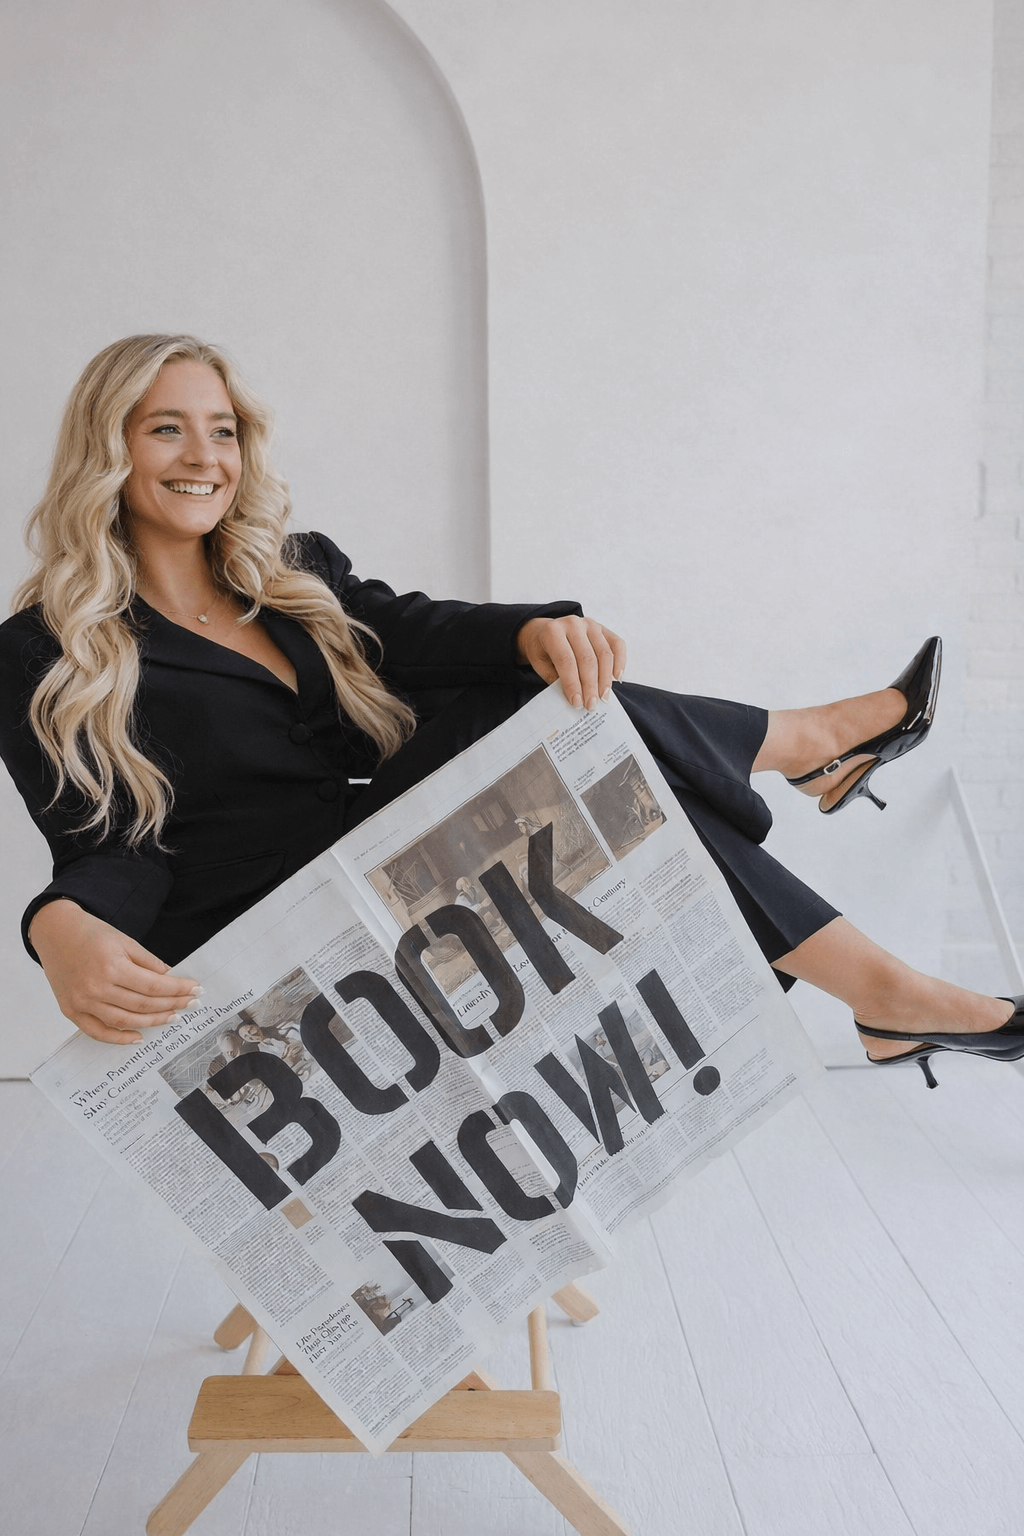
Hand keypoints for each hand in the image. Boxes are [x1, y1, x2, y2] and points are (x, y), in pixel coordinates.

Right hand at [29, 899, 200, 1045]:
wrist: (56, 932)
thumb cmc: (92, 934)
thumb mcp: (125, 941)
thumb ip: (149, 963)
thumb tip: (172, 979)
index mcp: (112, 967)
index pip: (154, 986)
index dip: (178, 990)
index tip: (195, 990)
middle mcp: (96, 988)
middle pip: (142, 1005)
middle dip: (171, 1005)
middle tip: (190, 1004)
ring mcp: (82, 1002)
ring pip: (124, 1021)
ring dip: (152, 1022)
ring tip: (171, 1018)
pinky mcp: (71, 1011)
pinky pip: (98, 1032)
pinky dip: (118, 1038)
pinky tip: (138, 1037)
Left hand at [516, 615, 625, 709]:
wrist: (544, 631)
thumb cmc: (543, 650)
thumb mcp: (540, 665)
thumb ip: (555, 678)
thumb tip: (575, 697)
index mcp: (552, 632)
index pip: (566, 660)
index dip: (573, 683)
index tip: (577, 702)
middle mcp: (573, 624)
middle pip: (587, 658)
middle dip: (591, 685)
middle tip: (591, 704)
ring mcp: (590, 624)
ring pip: (604, 653)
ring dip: (605, 679)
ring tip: (603, 697)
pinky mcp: (603, 628)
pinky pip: (617, 644)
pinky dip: (620, 662)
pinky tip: (617, 678)